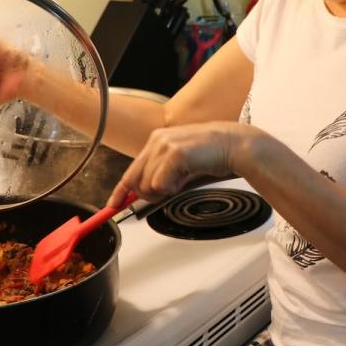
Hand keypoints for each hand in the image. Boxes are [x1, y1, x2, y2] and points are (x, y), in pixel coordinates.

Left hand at [106, 122, 263, 207]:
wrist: (234, 145)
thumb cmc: (211, 154)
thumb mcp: (180, 165)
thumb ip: (161, 175)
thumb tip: (145, 193)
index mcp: (156, 140)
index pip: (130, 169)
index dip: (120, 190)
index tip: (112, 205)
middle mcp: (156, 140)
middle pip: (135, 180)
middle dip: (146, 194)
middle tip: (170, 190)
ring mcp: (164, 145)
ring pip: (147, 185)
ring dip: (164, 191)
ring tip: (183, 179)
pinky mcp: (174, 154)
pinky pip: (160, 184)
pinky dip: (172, 188)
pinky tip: (186, 177)